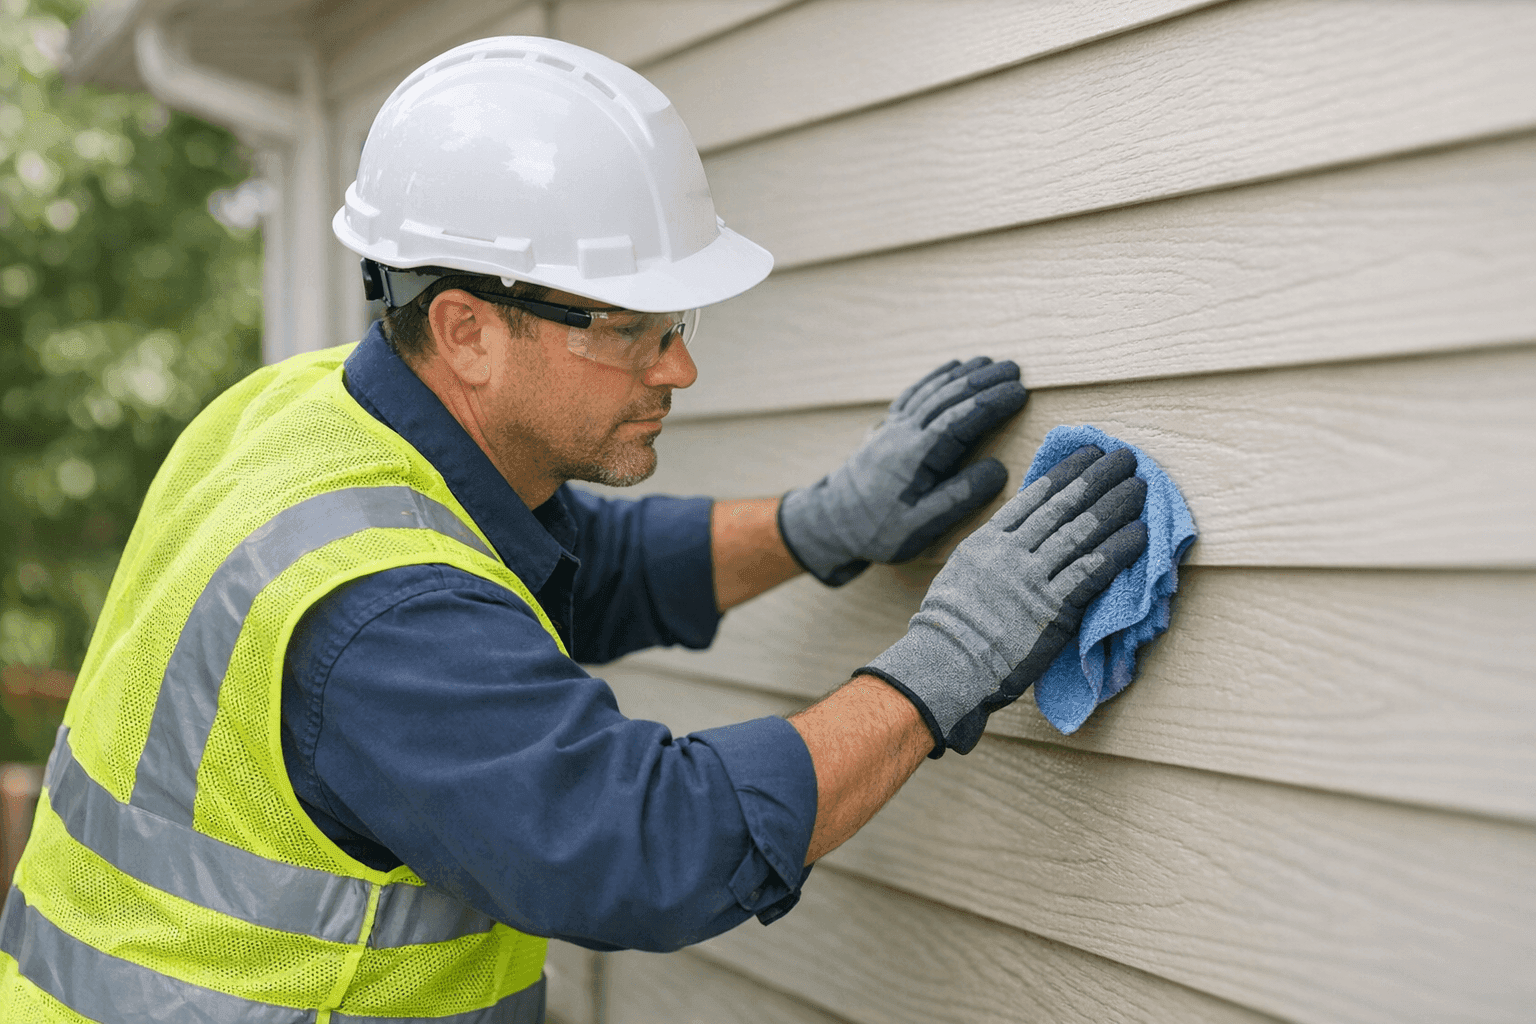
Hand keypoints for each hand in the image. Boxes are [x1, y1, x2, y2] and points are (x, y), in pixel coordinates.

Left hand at [778, 358, 1027, 584]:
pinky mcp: (887, 428)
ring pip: (932, 390)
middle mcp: (903, 433)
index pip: (959, 420)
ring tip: (991, 363)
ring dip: (963, 374)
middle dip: (984, 381)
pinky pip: (914, 393)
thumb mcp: (919, 526)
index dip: (991, 404)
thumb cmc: (875, 530)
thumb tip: (997, 469)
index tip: (1020, 392)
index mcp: (914, 456)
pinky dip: (935, 377)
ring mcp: (893, 426)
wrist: (829, 522)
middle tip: (1016, 370)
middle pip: (948, 397)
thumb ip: (958, 498)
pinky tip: (951, 368)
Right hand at [862, 445, 1147, 754]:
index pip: (1033, 497)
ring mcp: (1031, 579)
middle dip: (1096, 478)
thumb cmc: (950, 628)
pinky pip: (1090, 572)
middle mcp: (1010, 553)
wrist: (946, 662)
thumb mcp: (962, 574)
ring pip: (1079, 532)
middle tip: (1123, 457)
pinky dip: (1117, 550)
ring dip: (1114, 506)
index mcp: (986, 540)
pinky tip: (1139, 534)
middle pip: (1061, 506)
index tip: (1088, 454)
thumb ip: (990, 553)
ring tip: (1139, 486)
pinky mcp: (1052, 608)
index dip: (1065, 473)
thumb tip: (1015, 538)